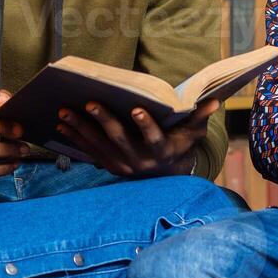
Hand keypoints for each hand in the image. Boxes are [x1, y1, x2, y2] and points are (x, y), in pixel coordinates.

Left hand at [55, 100, 216, 177]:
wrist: (166, 177)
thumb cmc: (179, 145)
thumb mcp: (193, 133)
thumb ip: (200, 116)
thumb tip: (215, 100)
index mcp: (162, 151)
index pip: (154, 138)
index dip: (146, 125)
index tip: (136, 109)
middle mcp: (141, 161)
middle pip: (119, 140)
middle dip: (103, 121)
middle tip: (89, 102)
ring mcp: (123, 166)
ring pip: (99, 146)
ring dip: (81, 129)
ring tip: (64, 111)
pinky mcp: (109, 167)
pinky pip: (89, 152)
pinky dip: (75, 139)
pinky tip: (61, 125)